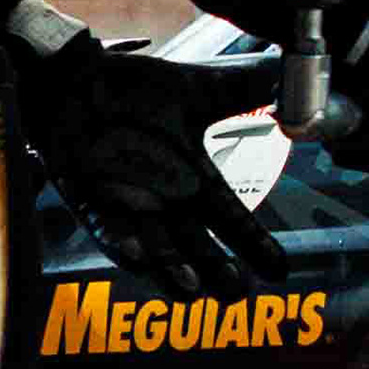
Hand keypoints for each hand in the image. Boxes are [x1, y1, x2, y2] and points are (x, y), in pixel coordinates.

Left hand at [8, 7, 271, 299]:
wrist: (75, 76)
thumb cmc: (135, 91)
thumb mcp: (198, 89)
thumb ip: (246, 88)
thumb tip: (294, 80)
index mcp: (193, 180)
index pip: (231, 218)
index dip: (254, 244)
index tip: (280, 271)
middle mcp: (163, 201)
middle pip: (194, 246)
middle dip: (214, 270)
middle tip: (236, 293)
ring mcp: (124, 203)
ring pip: (152, 247)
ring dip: (171, 270)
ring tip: (192, 292)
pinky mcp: (86, 197)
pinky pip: (104, 225)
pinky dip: (121, 240)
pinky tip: (138, 256)